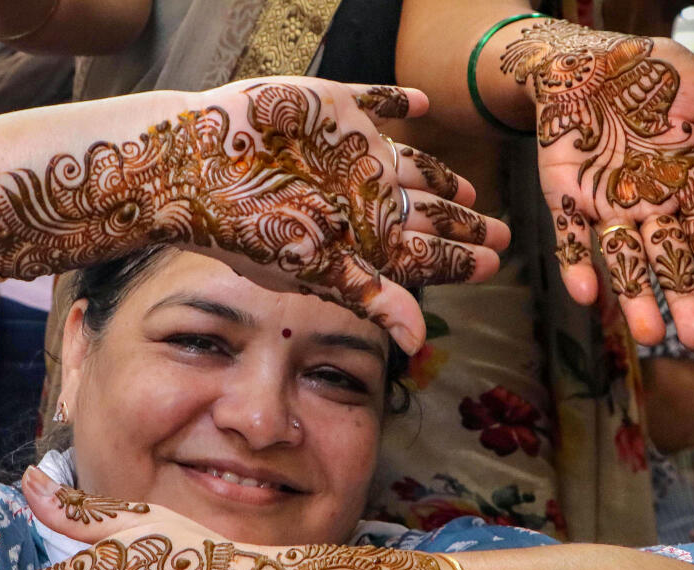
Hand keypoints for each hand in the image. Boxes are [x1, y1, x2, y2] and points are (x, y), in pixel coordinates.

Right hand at [0, 78, 507, 350]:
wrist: (189, 166)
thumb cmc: (247, 225)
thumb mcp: (316, 268)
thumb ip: (372, 299)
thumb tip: (421, 346)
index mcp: (358, 234)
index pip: (422, 252)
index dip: (460, 258)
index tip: (497, 263)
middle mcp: (356, 194)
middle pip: (424, 211)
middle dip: (463, 223)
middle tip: (504, 233)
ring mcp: (345, 150)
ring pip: (408, 163)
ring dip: (441, 173)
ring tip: (471, 186)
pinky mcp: (327, 107)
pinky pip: (372, 100)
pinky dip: (397, 100)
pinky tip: (422, 103)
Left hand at [501, 19, 693, 347]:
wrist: (591, 60)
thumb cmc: (657, 78)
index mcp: (688, 189)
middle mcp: (649, 207)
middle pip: (669, 262)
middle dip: (682, 300)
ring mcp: (606, 205)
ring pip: (623, 260)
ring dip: (633, 297)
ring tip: (648, 335)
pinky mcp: (564, 196)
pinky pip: (570, 236)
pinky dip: (577, 263)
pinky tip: (585, 294)